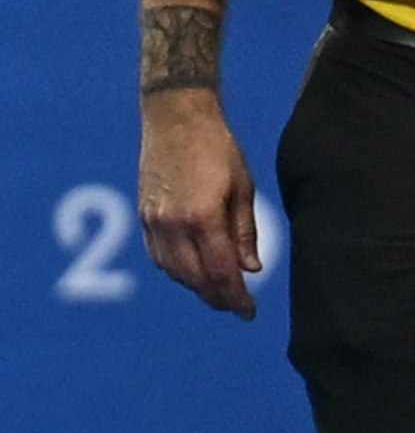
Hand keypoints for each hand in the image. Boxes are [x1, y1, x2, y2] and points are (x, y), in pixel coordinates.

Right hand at [137, 92, 261, 318]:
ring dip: (197, 286)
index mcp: (204, 217)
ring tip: (220, 289)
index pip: (221, 272)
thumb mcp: (243, 186)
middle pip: (195, 279)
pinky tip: (193, 270)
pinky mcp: (144, 217)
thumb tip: (252, 269)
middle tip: (237, 306)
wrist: (177, 120)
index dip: (236, 297)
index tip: (249, 313)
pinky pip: (159, 257)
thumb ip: (245, 231)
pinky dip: (177, 270)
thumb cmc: (219, 149)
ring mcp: (154, 223)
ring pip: (174, 272)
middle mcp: (174, 226)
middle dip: (217, 297)